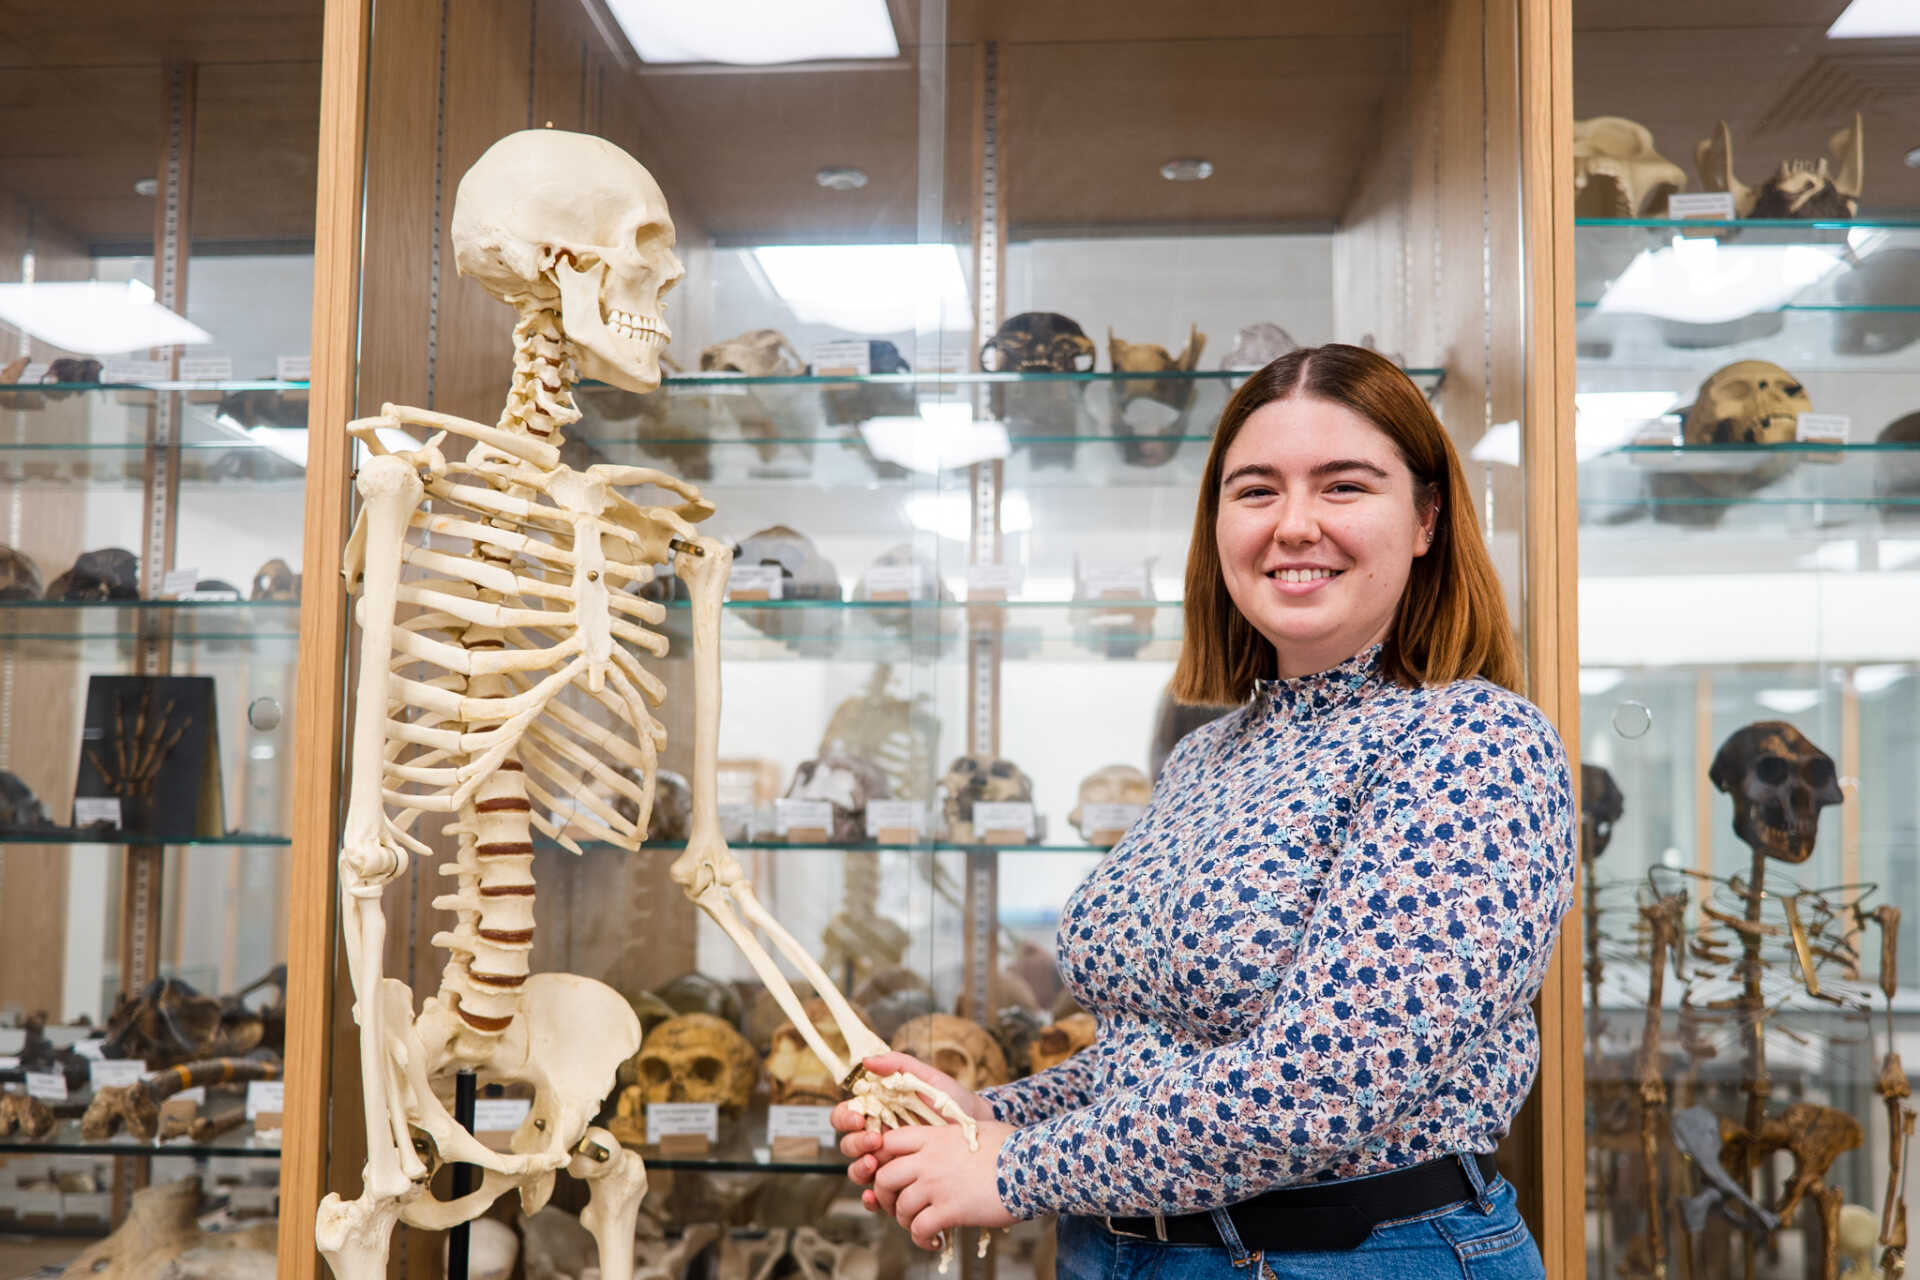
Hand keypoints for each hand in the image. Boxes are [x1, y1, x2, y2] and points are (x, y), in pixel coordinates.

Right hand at [834, 1053, 991, 1189]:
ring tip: (875, 1165)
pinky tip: (874, 1197)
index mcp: (879, 1113)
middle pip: (849, 1145)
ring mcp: (889, 1164)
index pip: (847, 1115)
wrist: (981, 1129)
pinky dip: (870, 1199)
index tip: (859, 1116)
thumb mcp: (928, 1079)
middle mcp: (879, 1139)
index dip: (845, 1117)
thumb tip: (866, 1061)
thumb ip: (899, 1065)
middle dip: (855, 1144)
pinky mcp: (901, 1186)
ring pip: (858, 1171)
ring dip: (860, 1169)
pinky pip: (877, 1197)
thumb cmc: (953, 1102)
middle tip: (874, 1140)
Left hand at [870, 1120, 1016, 1249]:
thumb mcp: (976, 1128)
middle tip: (897, 1205)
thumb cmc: (1011, 1146)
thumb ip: (955, 1133)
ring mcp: (937, 1185)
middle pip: (883, 1177)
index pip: (888, 1142)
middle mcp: (929, 1160)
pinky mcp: (950, 1210)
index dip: (881, 1158)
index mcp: (934, 1136)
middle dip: (884, 1195)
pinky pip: (920, 1229)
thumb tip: (956, 1136)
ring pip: (900, 1207)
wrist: (1032, 1166)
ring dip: (905, 1221)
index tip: (889, 1171)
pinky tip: (934, 1241)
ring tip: (919, 1226)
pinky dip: (922, 1239)